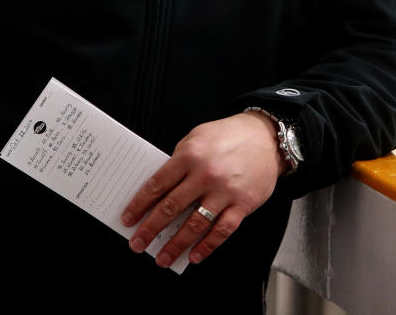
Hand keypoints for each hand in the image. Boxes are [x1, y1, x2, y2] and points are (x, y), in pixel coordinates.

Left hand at [122, 112, 283, 267]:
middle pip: (171, 208)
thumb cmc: (229, 136)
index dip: (139, 205)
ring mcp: (225, 191)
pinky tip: (195, 255)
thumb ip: (179, 160)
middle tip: (137, 244)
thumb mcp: (198, 137)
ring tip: (162, 258)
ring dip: (175, 245)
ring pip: (194, 225)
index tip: (128, 219)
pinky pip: (222, 231)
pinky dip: (207, 246)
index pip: (157, 185)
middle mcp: (206, 174)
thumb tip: (159, 190)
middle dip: (150, 229)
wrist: (267, 137)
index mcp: (190, 155)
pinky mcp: (243, 204)